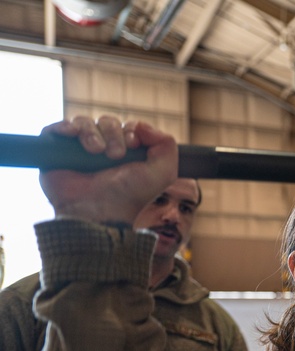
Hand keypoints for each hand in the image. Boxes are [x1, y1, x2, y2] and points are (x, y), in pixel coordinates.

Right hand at [39, 116, 177, 223]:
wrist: (101, 210)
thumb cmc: (131, 194)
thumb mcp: (163, 172)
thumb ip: (166, 145)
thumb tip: (141, 124)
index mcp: (125, 152)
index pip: (126, 126)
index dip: (130, 130)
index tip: (132, 145)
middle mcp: (102, 150)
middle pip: (106, 122)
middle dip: (113, 133)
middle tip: (115, 155)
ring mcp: (77, 151)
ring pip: (83, 122)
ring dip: (91, 133)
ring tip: (97, 152)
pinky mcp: (55, 154)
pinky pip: (56, 129)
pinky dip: (65, 127)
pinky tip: (72, 136)